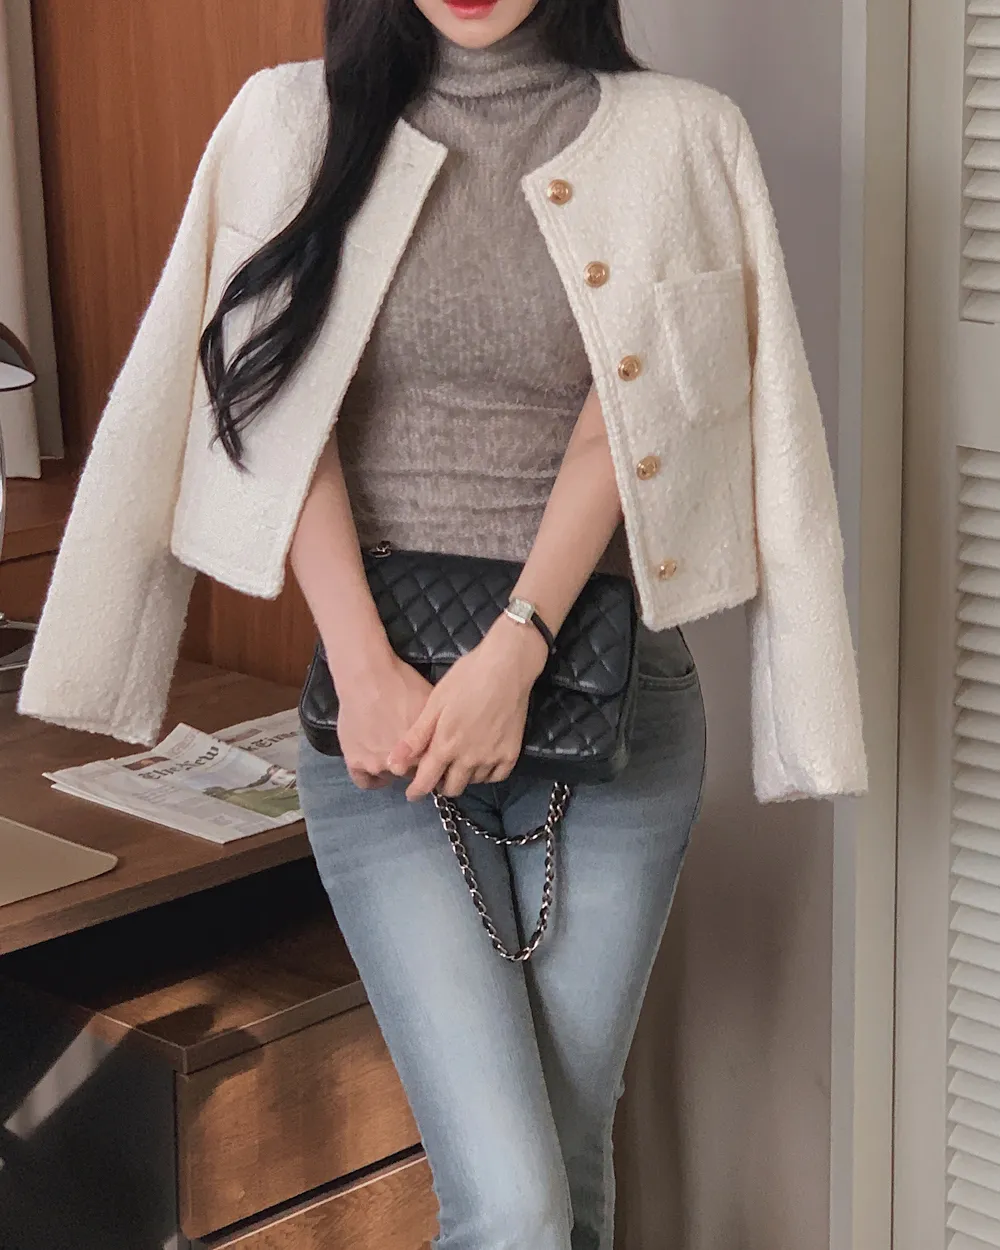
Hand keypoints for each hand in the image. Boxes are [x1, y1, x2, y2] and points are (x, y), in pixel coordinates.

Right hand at [334, 653, 433, 789]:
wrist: (368, 675)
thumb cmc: (404, 684)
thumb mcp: (433, 705)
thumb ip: (440, 729)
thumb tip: (448, 740)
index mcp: (424, 754)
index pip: (434, 771)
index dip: (434, 763)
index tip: (431, 757)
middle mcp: (401, 766)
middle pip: (413, 775)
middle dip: (414, 766)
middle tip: (411, 751)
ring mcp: (376, 765)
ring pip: (390, 777)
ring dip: (393, 768)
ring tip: (393, 753)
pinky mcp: (354, 761)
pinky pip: (364, 781)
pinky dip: (372, 777)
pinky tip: (377, 768)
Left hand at [387, 617, 548, 800]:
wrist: (507, 666)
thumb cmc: (466, 678)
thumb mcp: (434, 704)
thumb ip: (415, 738)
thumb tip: (393, 764)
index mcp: (446, 746)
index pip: (427, 781)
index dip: (417, 791)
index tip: (412, 794)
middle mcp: (469, 758)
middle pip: (452, 788)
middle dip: (440, 785)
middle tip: (437, 772)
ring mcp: (492, 757)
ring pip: (473, 782)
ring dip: (462, 777)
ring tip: (458, 762)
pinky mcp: (511, 753)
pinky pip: (496, 776)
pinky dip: (486, 774)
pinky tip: (481, 761)